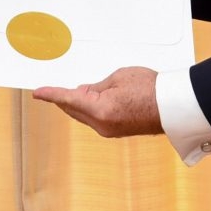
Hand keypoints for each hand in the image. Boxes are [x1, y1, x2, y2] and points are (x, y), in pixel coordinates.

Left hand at [33, 66, 160, 137]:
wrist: (172, 107)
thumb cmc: (150, 89)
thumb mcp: (118, 78)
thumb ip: (96, 87)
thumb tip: (83, 92)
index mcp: (100, 110)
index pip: (68, 99)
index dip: (51, 94)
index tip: (38, 93)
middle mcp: (101, 124)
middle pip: (73, 110)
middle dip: (63, 99)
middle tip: (54, 88)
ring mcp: (108, 131)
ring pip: (83, 116)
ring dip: (76, 104)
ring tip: (75, 90)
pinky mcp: (115, 132)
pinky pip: (94, 120)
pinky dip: (88, 110)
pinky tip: (89, 101)